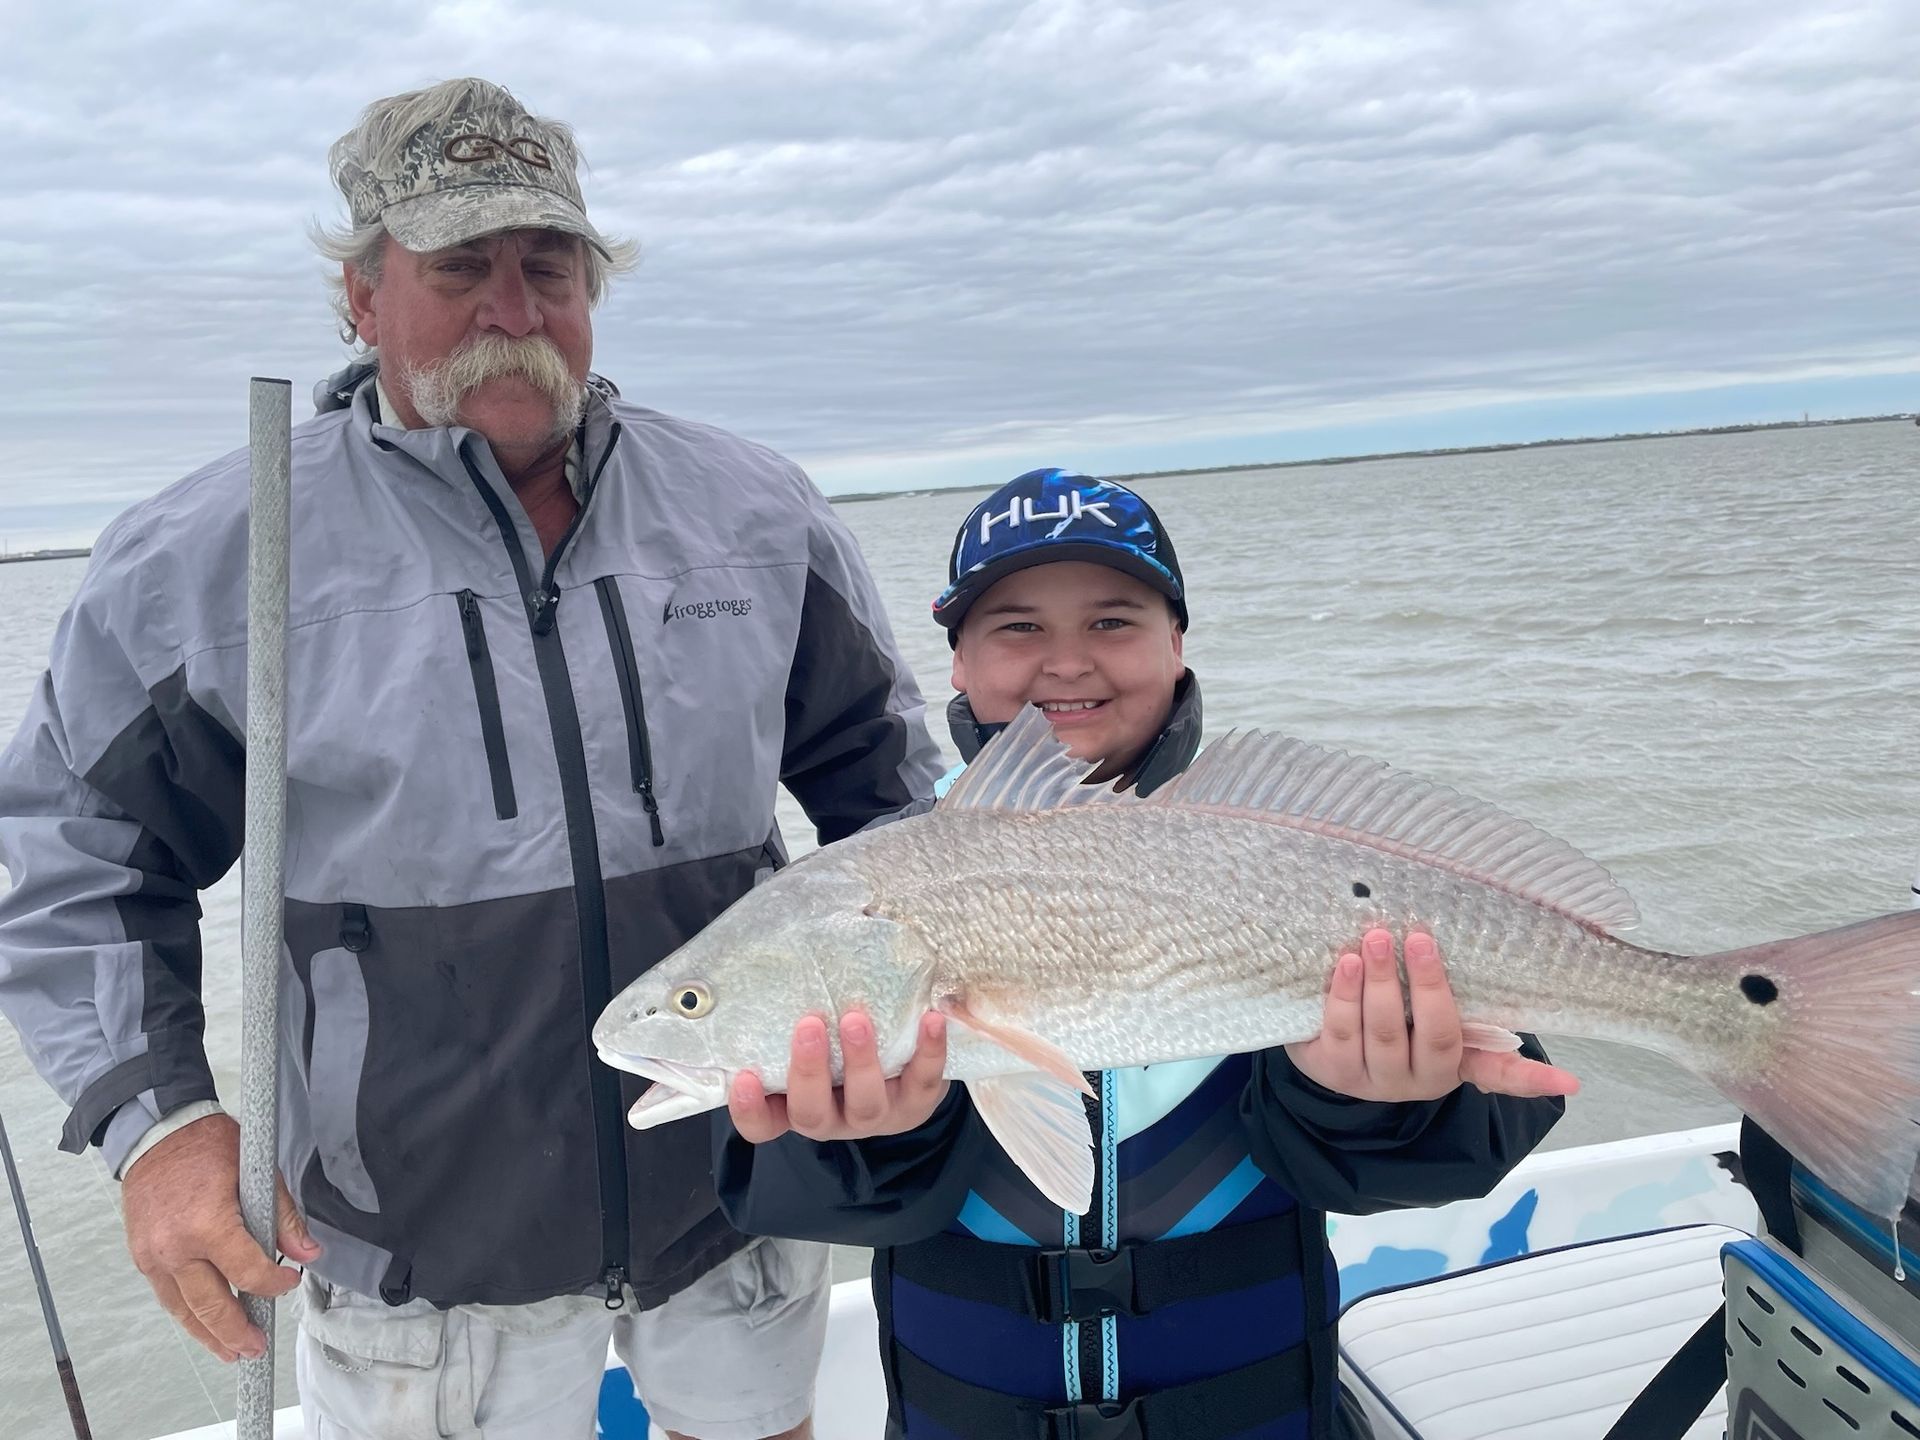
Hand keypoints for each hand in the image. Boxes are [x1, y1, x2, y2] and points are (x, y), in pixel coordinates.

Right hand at [121, 1112, 320, 1361]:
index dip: (274, 1285)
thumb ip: (284, 1218)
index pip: (248, 1272)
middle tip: (257, 1348)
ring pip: (183, 1310)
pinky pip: (167, 1295)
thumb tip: (309, 1253)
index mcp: (208, 1224)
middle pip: (211, 1305)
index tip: (289, 1283)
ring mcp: (153, 1256)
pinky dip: (187, 1313)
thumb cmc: (209, 1146)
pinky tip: (204, 1325)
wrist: (159, 1133)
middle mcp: (176, 1247)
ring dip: (208, 1335)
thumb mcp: (259, 1171)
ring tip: (232, 1352)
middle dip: (238, 1331)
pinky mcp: (142, 1256)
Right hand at [728, 1010, 949, 1142]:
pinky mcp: (917, 1104)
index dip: (749, 1109)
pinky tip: (930, 1019)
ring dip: (860, 1061)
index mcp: (795, 1106)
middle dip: (809, 1070)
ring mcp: (875, 1116)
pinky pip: (923, 1081)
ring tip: (856, 1019)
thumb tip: (796, 931)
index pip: (762, 1124)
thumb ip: (796, 1003)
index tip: (743, 1076)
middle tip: (810, 1024)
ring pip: (865, 1103)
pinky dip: (929, 1051)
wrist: (904, 1072)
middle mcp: (831, 1117)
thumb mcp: (814, 1032)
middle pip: (811, 1112)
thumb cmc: (839, 1042)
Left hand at [1285, 929, 1579, 1101]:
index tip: (1572, 1082)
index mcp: (1450, 1064)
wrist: (1323, 1050)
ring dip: (1381, 983)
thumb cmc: (1388, 1020)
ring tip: (1376, 939)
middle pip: (1433, 1035)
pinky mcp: (1331, 1069)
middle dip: (1427, 985)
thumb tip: (1487, 954)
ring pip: (1384, 1032)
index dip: (1532, 1079)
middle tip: (1418, 938)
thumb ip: (1454, 1001)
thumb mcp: (1422, 1016)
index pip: (1498, 1074)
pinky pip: (1341, 1031)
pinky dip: (1344, 996)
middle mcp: (1417, 1078)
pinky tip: (1346, 965)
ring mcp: (1374, 1078)